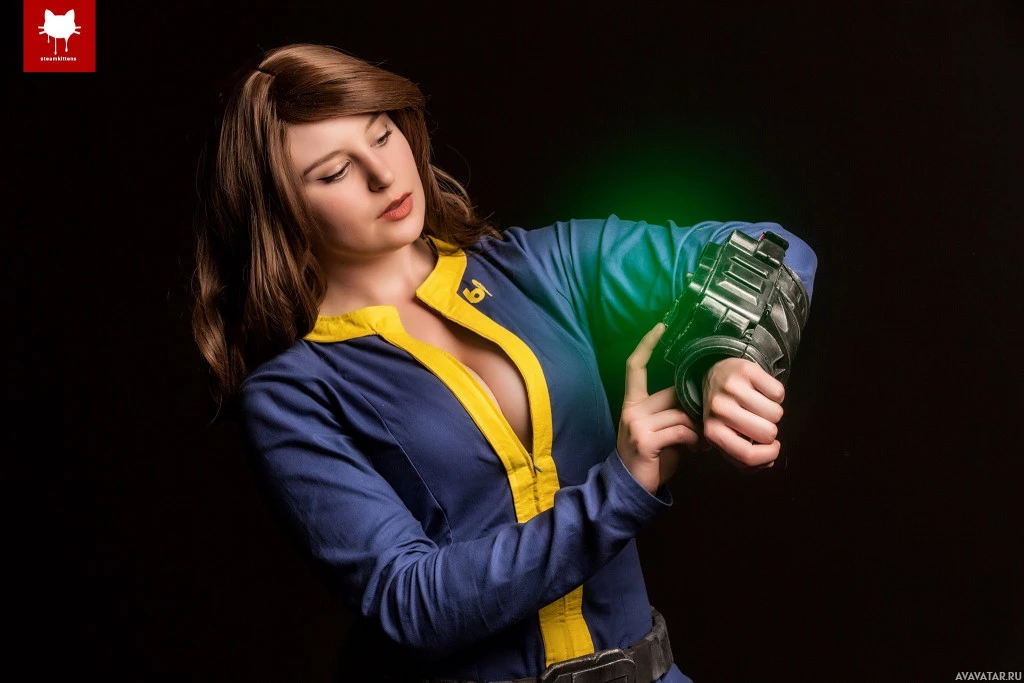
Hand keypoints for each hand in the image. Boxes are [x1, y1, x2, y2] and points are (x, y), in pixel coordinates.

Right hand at [617, 323, 701, 492]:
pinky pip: (680, 430)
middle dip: (694, 408)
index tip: (661, 326)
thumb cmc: (650, 457)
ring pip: (680, 413)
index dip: (647, 344)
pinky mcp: (645, 440)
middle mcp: (631, 409)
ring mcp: (636, 424)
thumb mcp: (659, 429)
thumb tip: (697, 398)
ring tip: (701, 441)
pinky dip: (693, 440)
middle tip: (705, 425)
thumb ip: (671, 411)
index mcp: (632, 402)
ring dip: (697, 428)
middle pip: (672, 393)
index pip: (635, 366)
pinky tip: (695, 449)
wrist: (631, 487)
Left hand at [701, 357, 785, 469]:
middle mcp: (719, 409)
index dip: (768, 456)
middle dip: (770, 430)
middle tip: (758, 420)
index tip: (773, 448)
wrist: (714, 374)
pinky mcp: (746, 370)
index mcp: (712, 431)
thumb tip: (769, 462)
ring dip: (773, 411)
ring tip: (758, 405)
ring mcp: (731, 388)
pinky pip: (778, 392)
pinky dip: (775, 394)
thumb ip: (745, 456)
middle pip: (768, 433)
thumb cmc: (726, 411)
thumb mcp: (727, 435)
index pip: (747, 455)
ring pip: (776, 413)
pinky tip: (760, 391)